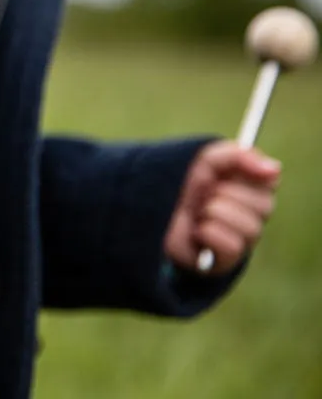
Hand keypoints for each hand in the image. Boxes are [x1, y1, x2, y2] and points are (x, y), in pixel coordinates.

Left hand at [163, 140, 280, 275]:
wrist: (143, 206)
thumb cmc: (175, 181)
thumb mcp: (202, 159)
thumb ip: (236, 157)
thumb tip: (275, 168)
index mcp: (244, 187)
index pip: (268, 182)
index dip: (252, 175)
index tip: (229, 172)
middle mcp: (247, 214)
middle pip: (264, 205)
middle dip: (228, 193)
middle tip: (205, 192)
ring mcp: (237, 239)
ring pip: (251, 227)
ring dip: (216, 212)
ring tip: (197, 212)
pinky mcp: (223, 261)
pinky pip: (233, 246)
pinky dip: (210, 233)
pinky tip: (196, 231)